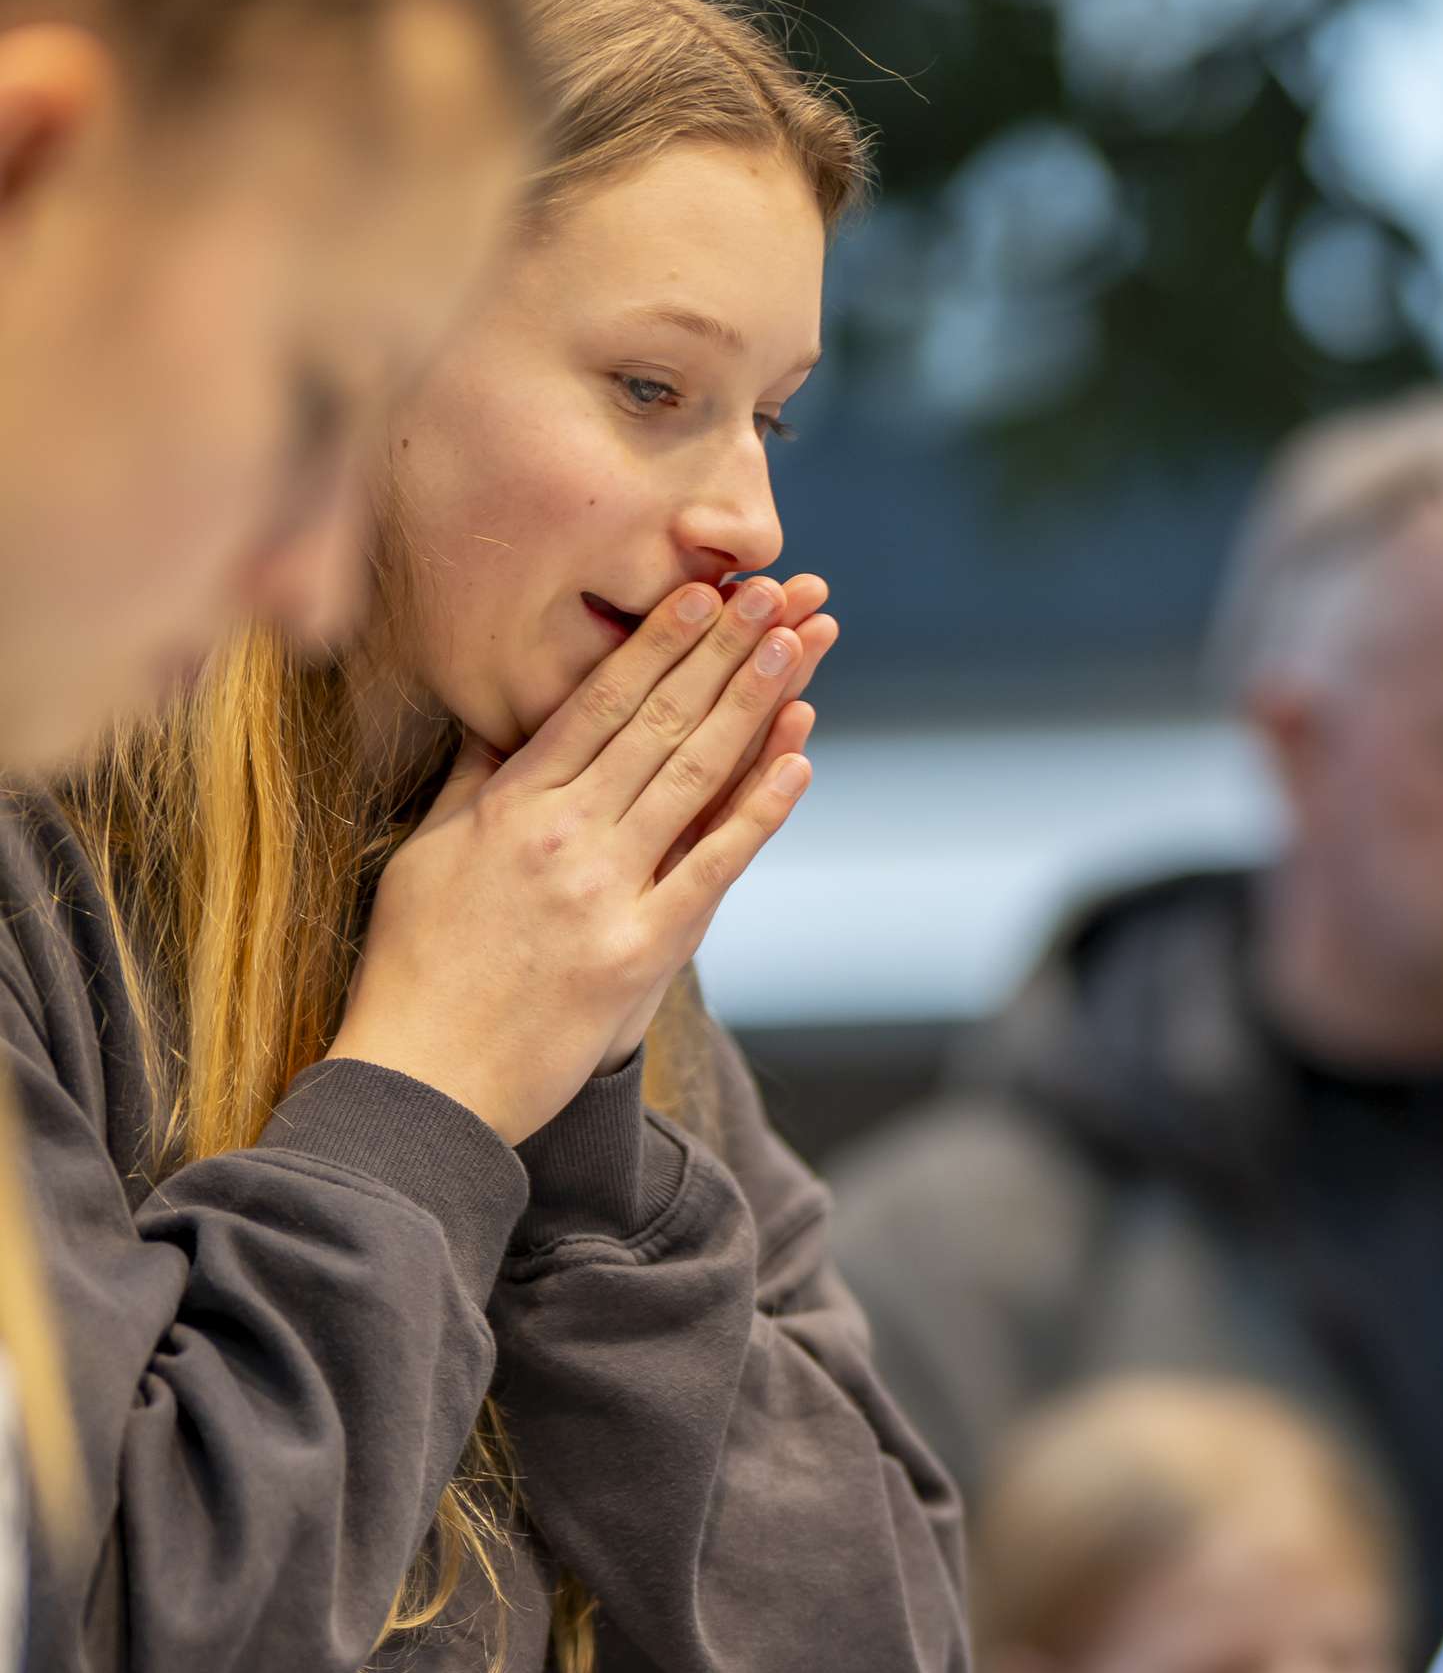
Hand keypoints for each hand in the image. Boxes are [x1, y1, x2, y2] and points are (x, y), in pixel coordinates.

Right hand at [333, 573, 837, 1144]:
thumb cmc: (414, 969)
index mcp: (507, 804)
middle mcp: (560, 834)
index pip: (595, 702)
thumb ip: (473, 784)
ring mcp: (603, 892)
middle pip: (655, 722)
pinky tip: (798, 761)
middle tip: (774, 592)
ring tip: (798, 644)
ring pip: (690, 777)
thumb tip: (498, 720)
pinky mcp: (637, 953)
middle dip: (719, 650)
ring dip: (750, 705)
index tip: (701, 592)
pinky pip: (712, 869)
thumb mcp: (427, 855)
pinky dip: (757, 811)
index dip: (656, 643)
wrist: (423, 1080)